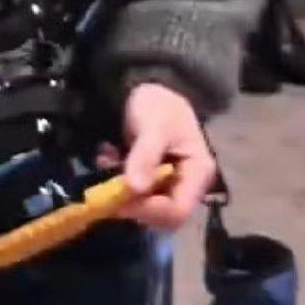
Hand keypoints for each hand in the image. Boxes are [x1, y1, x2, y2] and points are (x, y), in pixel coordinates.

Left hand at [117, 82, 216, 232]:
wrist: (145, 88)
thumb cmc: (157, 105)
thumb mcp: (153, 125)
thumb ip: (145, 156)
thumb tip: (134, 189)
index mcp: (198, 173)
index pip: (178, 210)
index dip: (149, 211)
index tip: (120, 199)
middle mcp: (187, 186)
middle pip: (162, 216)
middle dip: (132, 203)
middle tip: (107, 186)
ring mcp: (169, 186)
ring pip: (145, 207)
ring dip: (122, 192)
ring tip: (107, 162)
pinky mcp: (152, 183)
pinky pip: (134, 196)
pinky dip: (117, 183)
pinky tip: (108, 159)